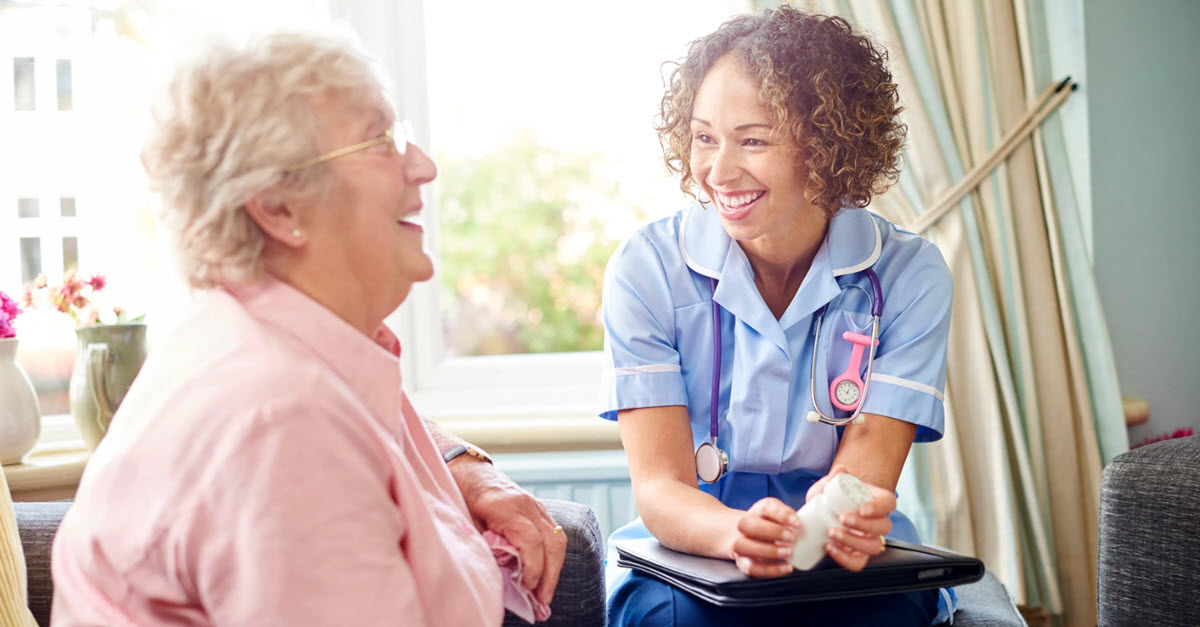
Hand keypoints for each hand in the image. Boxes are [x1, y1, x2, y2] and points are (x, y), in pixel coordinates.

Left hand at [450, 459, 566, 605]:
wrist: (468, 469)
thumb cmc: (462, 495)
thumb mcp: (467, 521)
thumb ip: (485, 544)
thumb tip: (502, 574)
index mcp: (505, 506)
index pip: (531, 542)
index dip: (533, 568)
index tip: (527, 588)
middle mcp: (526, 504)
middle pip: (552, 541)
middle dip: (550, 574)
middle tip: (543, 600)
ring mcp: (535, 504)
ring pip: (557, 537)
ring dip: (555, 567)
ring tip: (545, 591)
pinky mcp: (537, 508)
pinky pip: (553, 532)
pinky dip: (552, 555)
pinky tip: (544, 572)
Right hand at [730, 497, 799, 577]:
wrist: (746, 536)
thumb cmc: (770, 526)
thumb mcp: (779, 516)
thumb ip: (791, 518)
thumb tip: (809, 523)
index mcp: (757, 511)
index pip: (765, 508)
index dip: (781, 514)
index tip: (797, 522)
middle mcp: (744, 526)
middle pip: (748, 525)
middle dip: (772, 531)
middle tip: (792, 537)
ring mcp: (740, 544)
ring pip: (744, 546)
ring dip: (768, 550)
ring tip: (789, 552)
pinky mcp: (743, 562)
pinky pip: (752, 568)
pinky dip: (770, 569)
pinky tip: (786, 567)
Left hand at [806, 466, 892, 571]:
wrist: (822, 515)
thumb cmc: (831, 499)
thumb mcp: (827, 488)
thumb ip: (832, 479)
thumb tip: (840, 470)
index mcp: (877, 502)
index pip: (889, 503)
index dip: (879, 507)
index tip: (862, 508)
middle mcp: (878, 522)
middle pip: (883, 527)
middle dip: (863, 525)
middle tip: (842, 519)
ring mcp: (870, 540)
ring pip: (874, 547)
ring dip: (853, 542)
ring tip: (832, 533)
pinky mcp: (859, 555)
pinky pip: (859, 563)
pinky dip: (845, 558)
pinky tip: (830, 547)